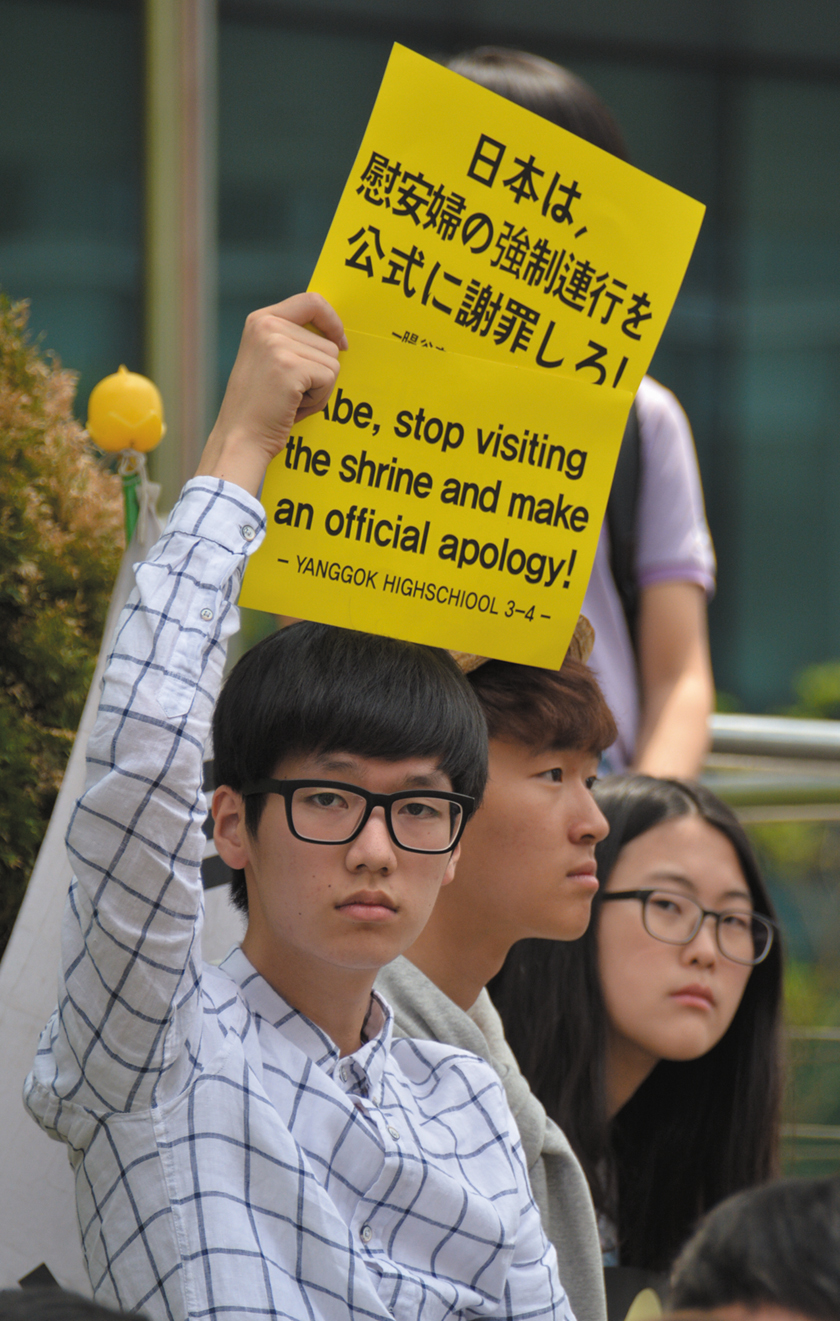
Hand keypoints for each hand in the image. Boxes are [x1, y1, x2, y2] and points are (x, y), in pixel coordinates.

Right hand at [195, 292, 346, 494]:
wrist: (240, 438)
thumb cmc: (260, 408)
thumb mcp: (269, 360)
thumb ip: (293, 341)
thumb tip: (336, 337)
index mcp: (261, 320)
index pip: (311, 302)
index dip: (332, 321)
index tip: (340, 343)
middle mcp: (267, 326)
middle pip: (328, 342)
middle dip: (320, 374)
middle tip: (292, 393)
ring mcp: (278, 345)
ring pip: (332, 362)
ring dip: (320, 388)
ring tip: (291, 400)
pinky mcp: (290, 367)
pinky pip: (330, 378)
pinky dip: (319, 399)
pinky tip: (294, 407)